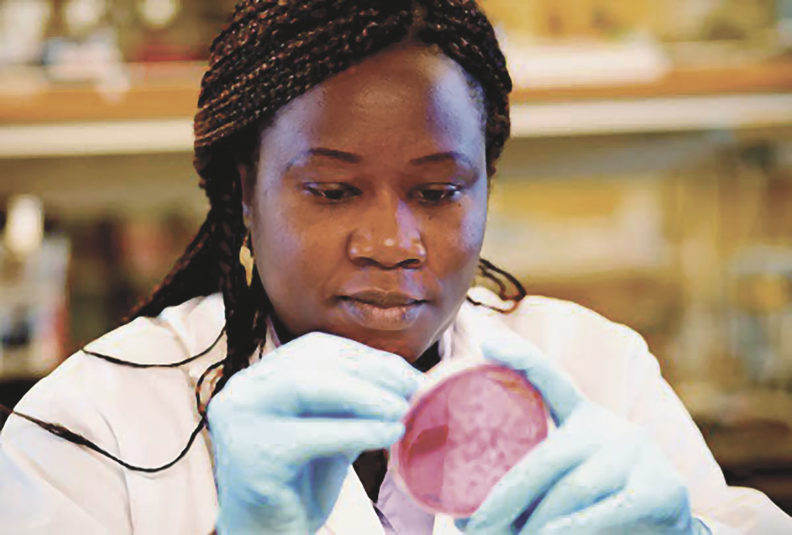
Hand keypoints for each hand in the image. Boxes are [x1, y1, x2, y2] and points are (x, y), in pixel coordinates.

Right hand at [207, 332, 422, 533]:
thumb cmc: (302, 481)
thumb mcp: (332, 429)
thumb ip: (355, 402)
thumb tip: (406, 379)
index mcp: (259, 378)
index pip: (315, 349)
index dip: (364, 356)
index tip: (405, 372)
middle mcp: (241, 391)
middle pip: (311, 360)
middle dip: (369, 370)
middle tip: (412, 388)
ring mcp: (240, 421)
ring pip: (306, 386)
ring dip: (364, 394)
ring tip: (402, 408)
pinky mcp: (252, 456)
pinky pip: (313, 435)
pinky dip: (359, 431)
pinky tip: (391, 434)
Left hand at [456, 332, 708, 534]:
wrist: (673, 528)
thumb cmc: (607, 504)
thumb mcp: (575, 479)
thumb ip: (536, 483)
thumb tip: (468, 520)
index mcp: (586, 418)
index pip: (551, 378)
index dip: (520, 357)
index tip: (486, 340)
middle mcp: (611, 429)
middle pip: (546, 457)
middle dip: (503, 498)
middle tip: (472, 527)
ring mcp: (638, 456)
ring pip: (571, 489)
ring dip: (533, 522)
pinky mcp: (660, 491)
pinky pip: (606, 512)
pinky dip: (572, 528)